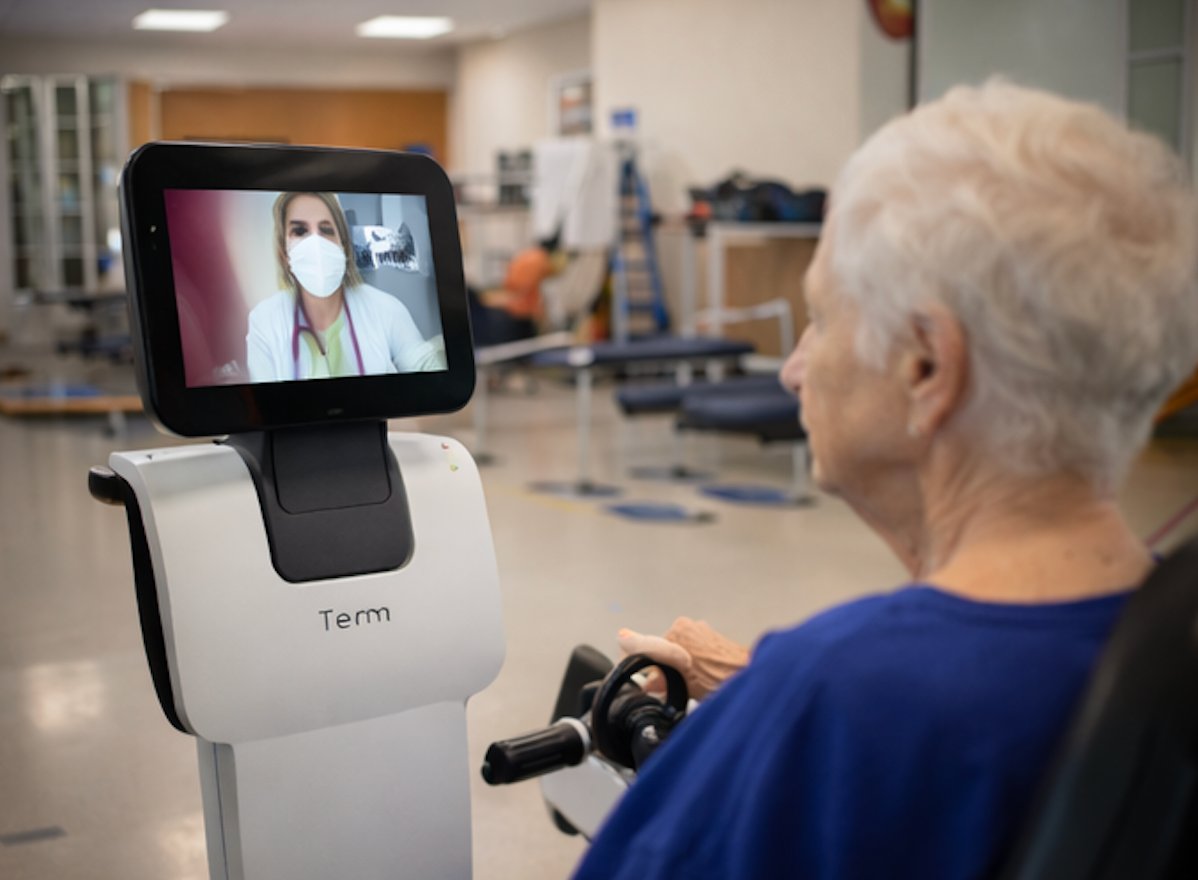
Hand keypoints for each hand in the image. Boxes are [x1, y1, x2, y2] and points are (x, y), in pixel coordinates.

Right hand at [617, 617, 749, 700]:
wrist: (753, 675)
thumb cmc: (725, 679)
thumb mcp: (685, 685)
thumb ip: (661, 680)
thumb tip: (649, 682)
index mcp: (677, 632)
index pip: (645, 641)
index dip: (633, 649)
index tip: (623, 644)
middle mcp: (687, 626)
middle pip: (661, 648)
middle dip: (662, 666)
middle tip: (670, 685)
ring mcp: (700, 630)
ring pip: (678, 649)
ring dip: (678, 665)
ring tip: (692, 683)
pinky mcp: (710, 636)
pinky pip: (691, 649)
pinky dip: (690, 662)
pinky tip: (701, 677)